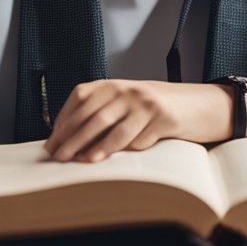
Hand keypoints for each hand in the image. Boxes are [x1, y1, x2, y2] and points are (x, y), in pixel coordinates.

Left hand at [43, 79, 231, 162]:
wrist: (194, 104)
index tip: (52, 142)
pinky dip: (125, 149)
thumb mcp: (124, 105)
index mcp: (112, 85)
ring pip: (113, 127)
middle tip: (59, 156)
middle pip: (92, 115)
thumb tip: (66, 141)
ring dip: (95, 147)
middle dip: (73, 138)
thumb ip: (99, 115)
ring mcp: (145, 102)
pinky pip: (139, 138)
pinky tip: (115, 159)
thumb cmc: (150, 110)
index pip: (80, 99)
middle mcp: (127, 89)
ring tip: (82, 161)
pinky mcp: (163, 117)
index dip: (63, 121)